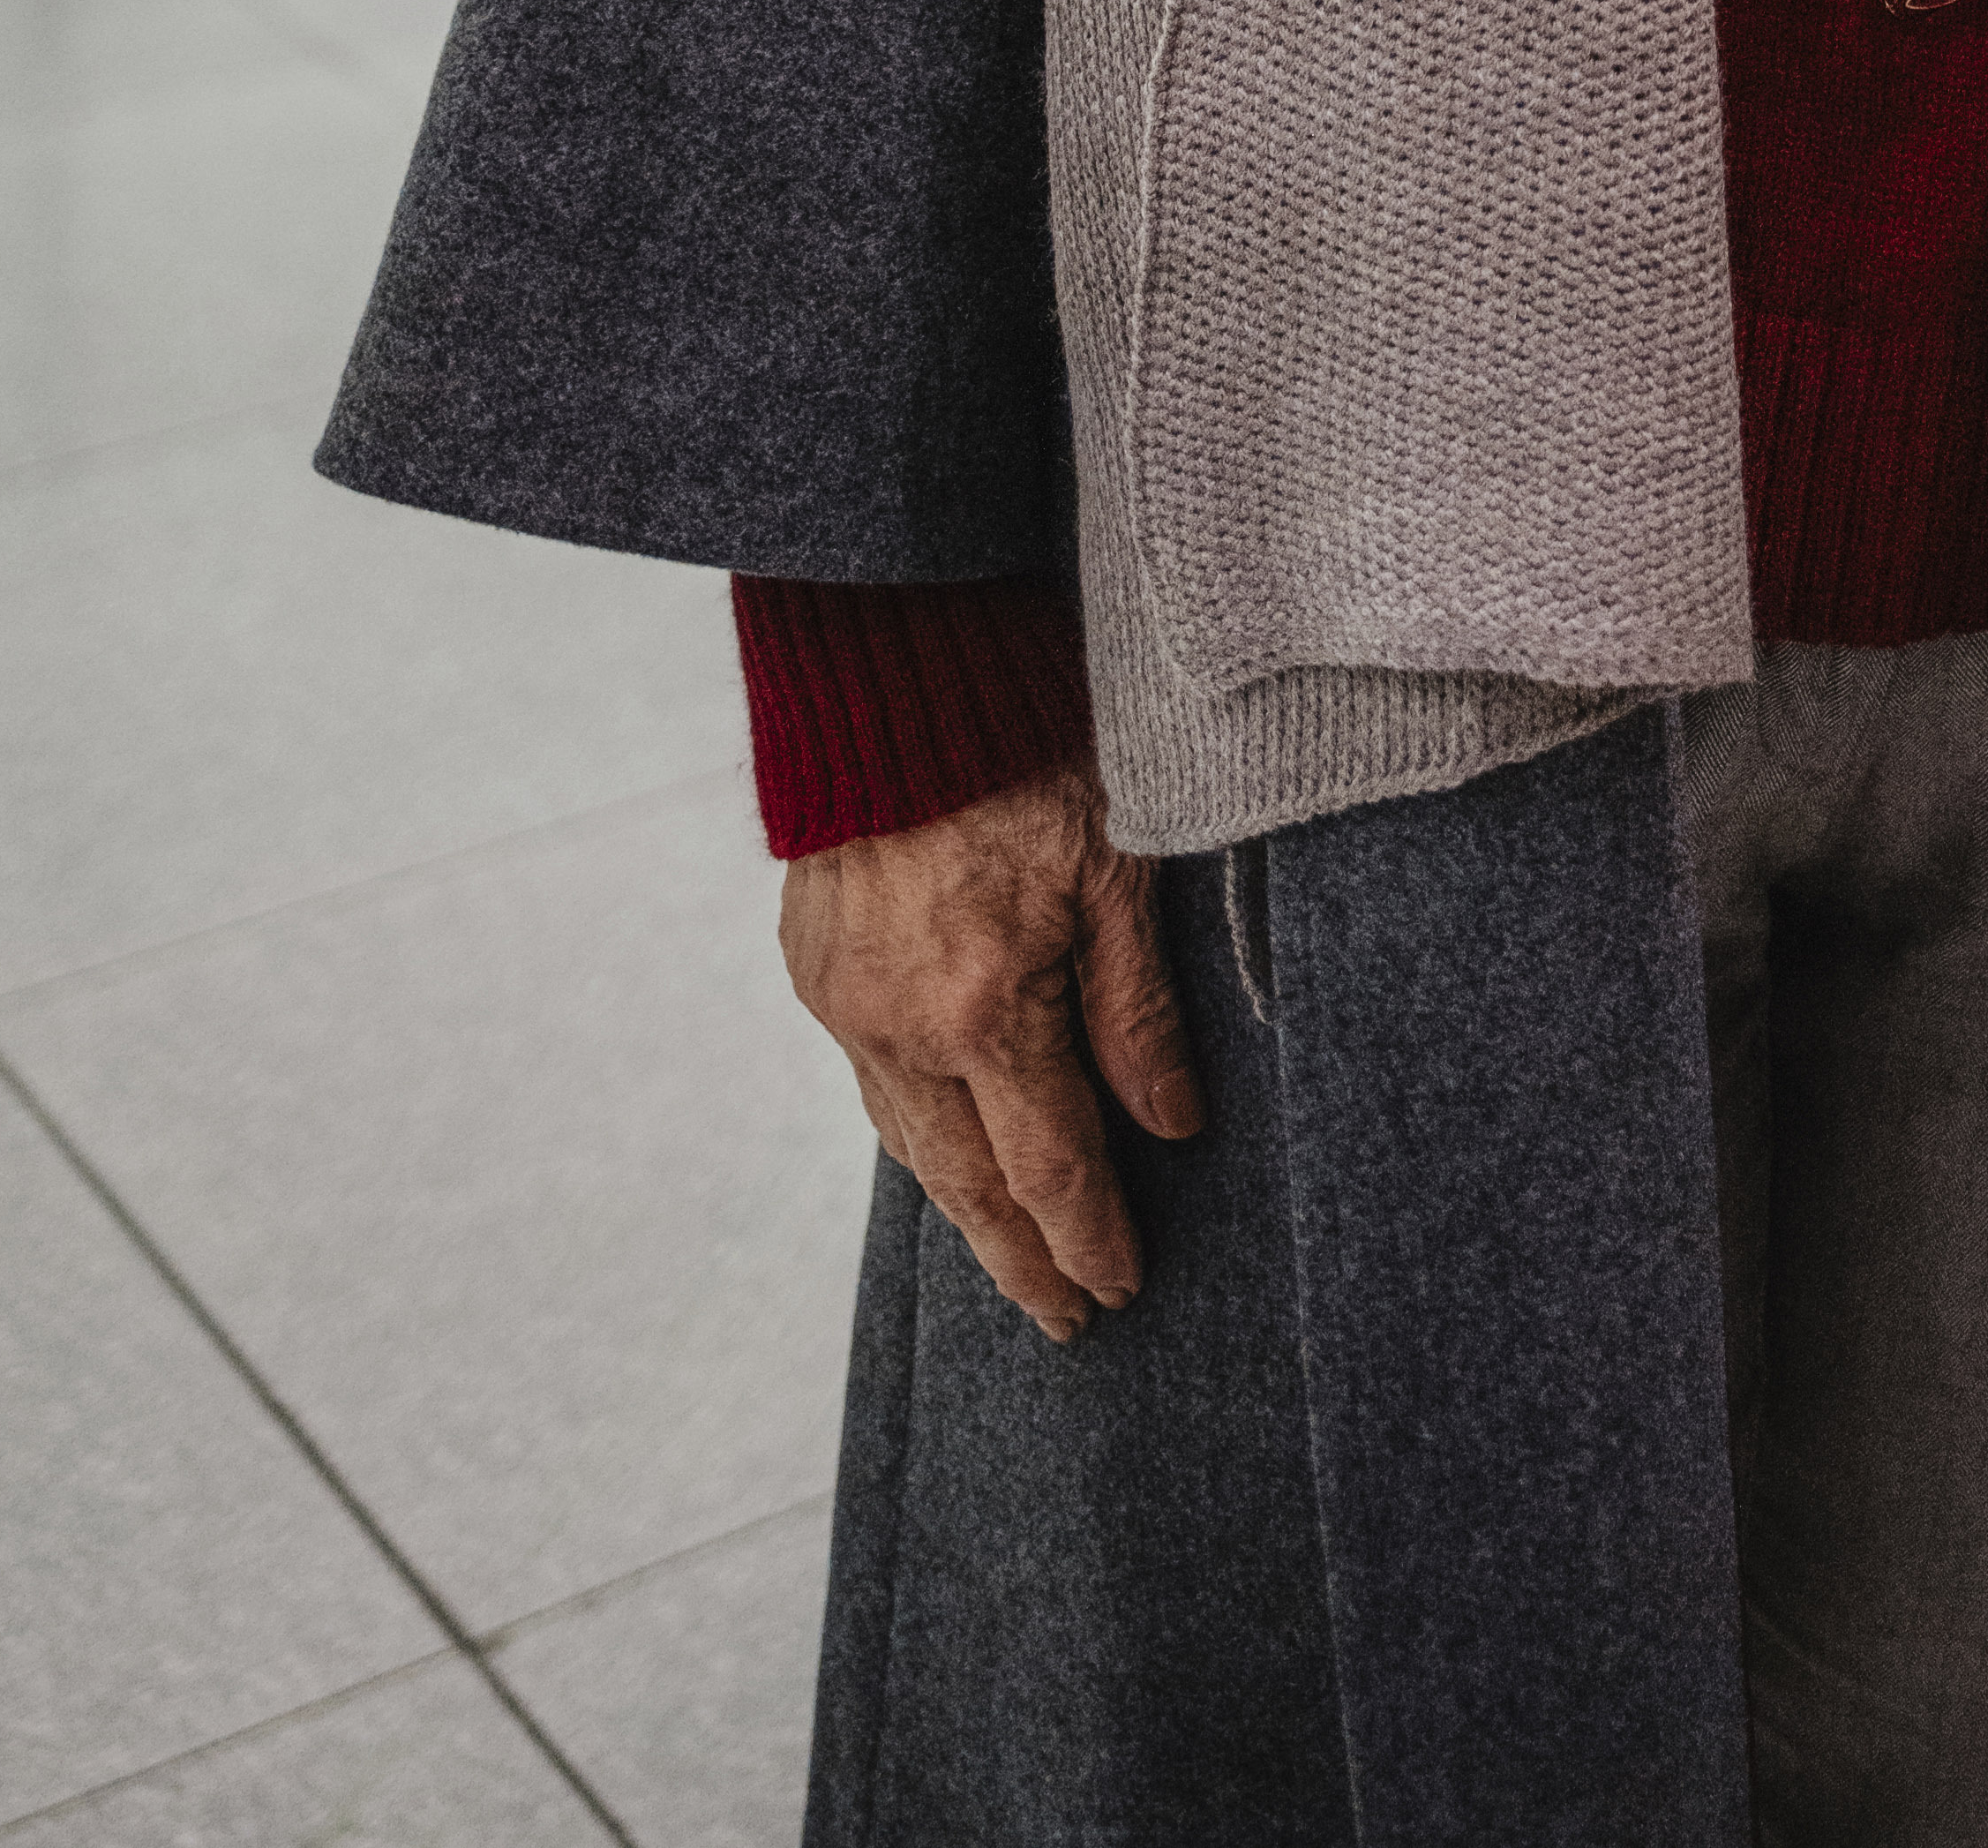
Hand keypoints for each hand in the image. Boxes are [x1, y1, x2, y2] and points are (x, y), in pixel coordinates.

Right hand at [778, 765, 1204, 1338]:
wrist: (896, 670)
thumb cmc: (1027, 742)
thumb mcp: (1118, 864)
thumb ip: (1138, 1008)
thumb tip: (1171, 1125)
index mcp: (982, 1007)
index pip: (1049, 1163)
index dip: (1089, 1234)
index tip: (1121, 1291)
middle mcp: (899, 1024)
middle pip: (969, 1180)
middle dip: (1023, 1256)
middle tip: (1069, 1317)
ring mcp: (846, 1001)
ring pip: (910, 1142)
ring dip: (965, 1206)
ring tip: (1014, 1256)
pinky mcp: (815, 967)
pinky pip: (872, 1081)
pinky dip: (916, 1132)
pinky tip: (946, 1148)